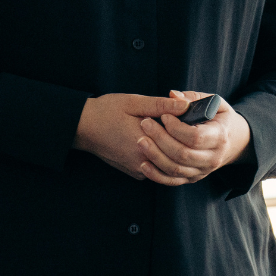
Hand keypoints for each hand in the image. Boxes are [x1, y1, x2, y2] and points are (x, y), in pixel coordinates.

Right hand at [72, 92, 189, 179]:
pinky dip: (164, 157)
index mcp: (144, 141)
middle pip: (176, 155)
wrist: (84, 128)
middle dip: (184, 139)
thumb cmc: (107, 111)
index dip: (187, 126)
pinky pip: (157, 168)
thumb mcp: (134, 102)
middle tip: (186, 122)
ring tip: (176, 131)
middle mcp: (143, 161)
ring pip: (168, 165)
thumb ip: (160, 105)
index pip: (178, 138)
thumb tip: (185, 105)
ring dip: (175, 150)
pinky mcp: (136, 173)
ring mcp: (139, 169)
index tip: (191, 113)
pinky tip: (164, 142)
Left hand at [136, 90, 251, 186]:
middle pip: (182, 154)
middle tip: (145, 123)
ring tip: (141, 140)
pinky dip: (156, 175)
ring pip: (175, 169)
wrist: (233, 142)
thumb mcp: (214, 102)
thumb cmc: (220, 117)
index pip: (195, 137)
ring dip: (155, 156)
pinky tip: (143, 165)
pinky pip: (173, 181)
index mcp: (219, 137)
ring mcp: (202, 171)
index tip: (163, 115)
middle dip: (160, 139)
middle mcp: (212, 158)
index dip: (176, 128)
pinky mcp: (192, 178)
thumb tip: (173, 95)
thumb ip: (193, 98)